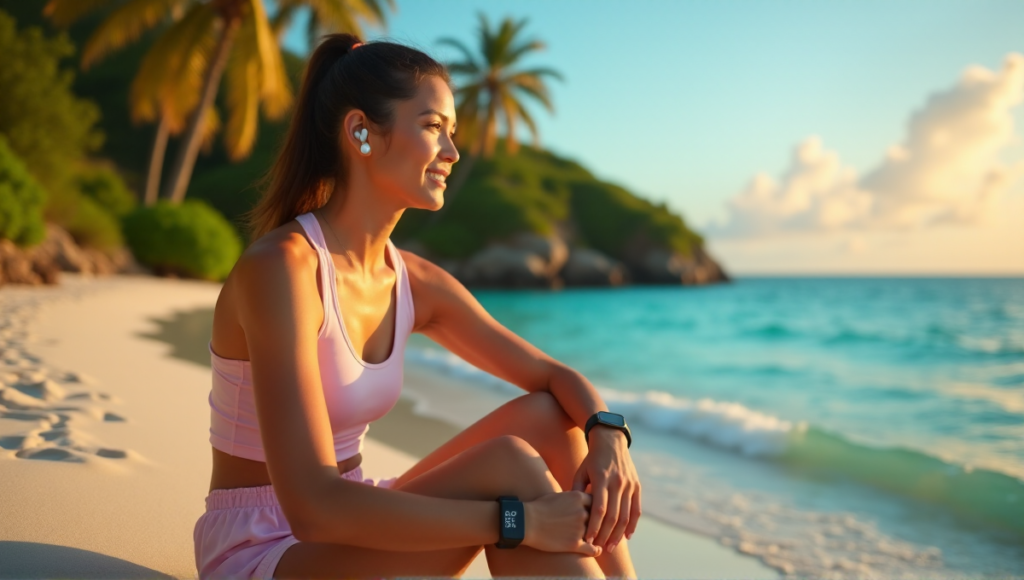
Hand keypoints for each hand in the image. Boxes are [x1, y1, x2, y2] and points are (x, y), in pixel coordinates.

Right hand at [522, 491, 602, 556]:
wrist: (526, 522)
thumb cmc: (539, 507)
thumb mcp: (558, 495)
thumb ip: (572, 497)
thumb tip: (580, 499)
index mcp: (578, 498)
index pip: (596, 502)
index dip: (595, 508)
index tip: (594, 512)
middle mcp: (582, 512)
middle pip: (597, 518)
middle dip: (594, 522)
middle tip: (593, 525)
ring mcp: (580, 529)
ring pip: (594, 533)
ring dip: (594, 535)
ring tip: (594, 538)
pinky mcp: (574, 544)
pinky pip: (592, 549)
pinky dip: (596, 550)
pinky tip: (597, 550)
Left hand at [571, 425, 640, 552]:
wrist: (611, 441)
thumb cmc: (591, 459)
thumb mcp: (581, 472)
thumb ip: (577, 491)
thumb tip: (573, 513)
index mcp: (601, 478)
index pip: (599, 509)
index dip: (594, 527)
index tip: (588, 540)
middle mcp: (617, 482)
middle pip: (613, 516)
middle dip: (605, 535)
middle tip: (598, 548)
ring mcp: (629, 484)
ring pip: (625, 515)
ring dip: (618, 534)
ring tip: (611, 546)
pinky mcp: (636, 486)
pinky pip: (636, 510)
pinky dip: (632, 525)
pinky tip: (627, 536)